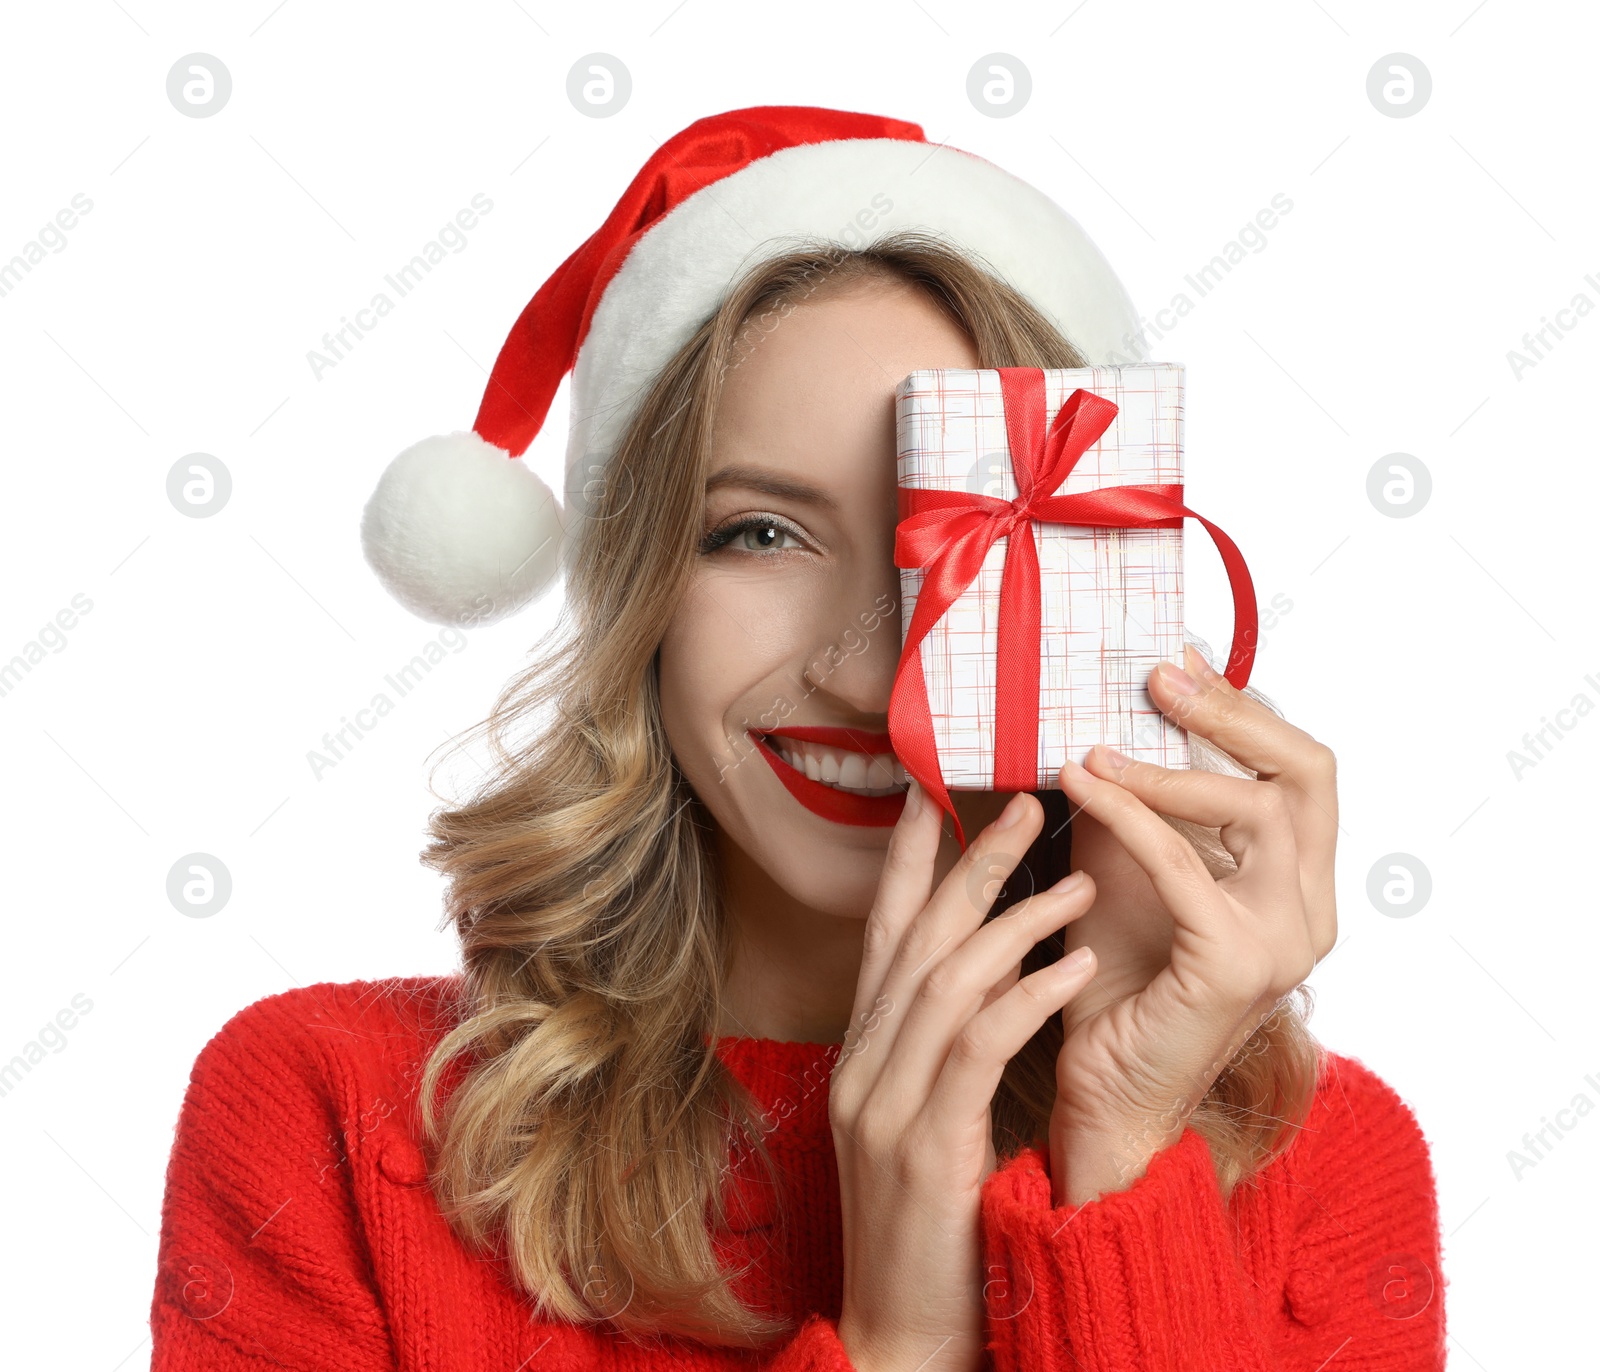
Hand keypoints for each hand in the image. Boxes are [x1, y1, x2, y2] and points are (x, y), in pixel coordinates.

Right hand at [831, 776, 1096, 1371]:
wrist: (900, 1341)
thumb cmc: (927, 1231)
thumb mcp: (926, 1122)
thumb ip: (947, 1045)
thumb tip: (1000, 964)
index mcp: (863, 1057)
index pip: (883, 936)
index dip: (910, 861)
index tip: (941, 796)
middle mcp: (863, 1066)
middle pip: (915, 939)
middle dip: (970, 864)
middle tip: (1027, 804)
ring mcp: (884, 1106)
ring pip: (946, 979)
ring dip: (1017, 921)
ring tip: (1082, 884)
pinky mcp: (922, 1148)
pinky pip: (979, 1047)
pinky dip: (1027, 995)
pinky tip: (1076, 965)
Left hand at [1046, 643, 1337, 1206]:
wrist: (1105, 1090)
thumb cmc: (1115, 977)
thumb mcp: (1125, 865)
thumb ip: (1135, 799)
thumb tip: (1106, 711)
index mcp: (1299, 880)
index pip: (1300, 767)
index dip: (1244, 706)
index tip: (1177, 659)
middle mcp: (1312, 907)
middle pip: (1309, 771)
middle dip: (1234, 711)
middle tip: (1159, 675)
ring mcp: (1286, 939)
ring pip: (1256, 807)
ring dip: (1168, 763)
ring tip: (1094, 741)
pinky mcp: (1235, 963)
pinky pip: (1183, 863)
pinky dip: (1130, 813)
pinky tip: (1082, 785)